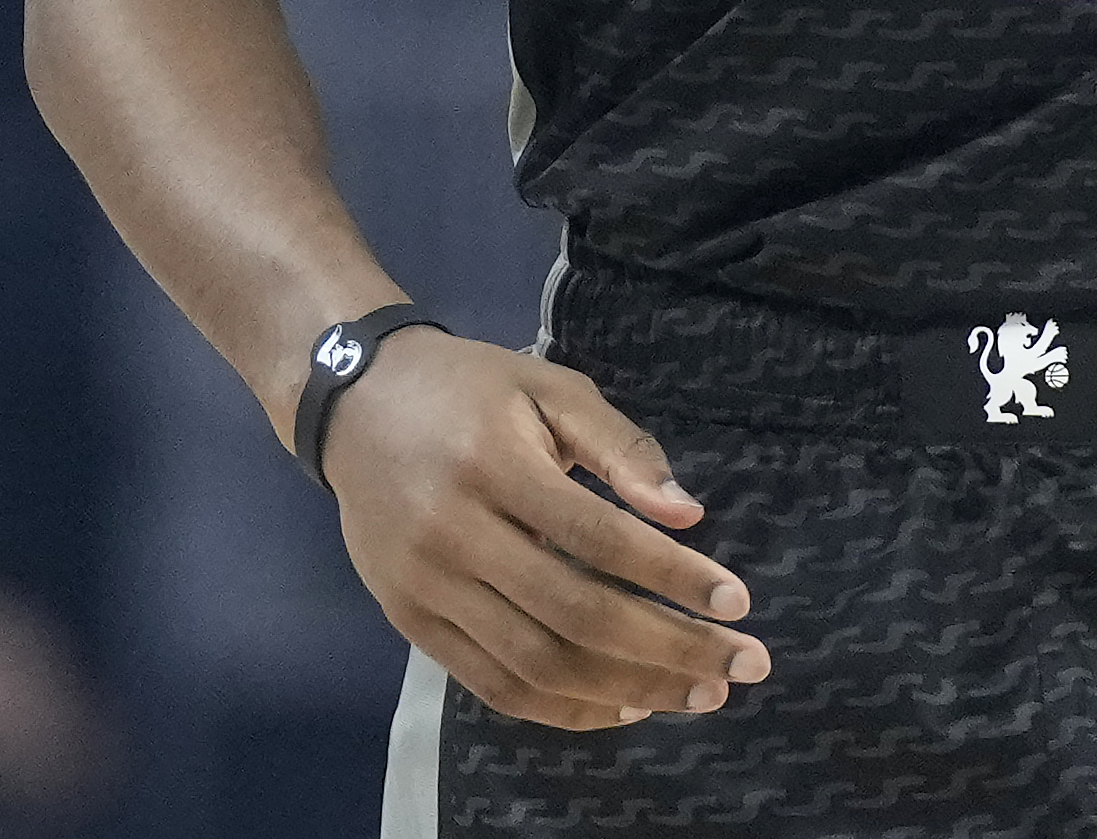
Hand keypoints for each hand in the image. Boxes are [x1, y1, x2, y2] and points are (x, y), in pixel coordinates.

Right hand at [313, 328, 772, 729]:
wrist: (354, 405)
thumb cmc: (469, 389)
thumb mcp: (550, 388)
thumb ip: (620, 447)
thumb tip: (688, 516)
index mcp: (493, 465)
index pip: (597, 538)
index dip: (671, 575)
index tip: (737, 600)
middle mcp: (454, 535)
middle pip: (574, 614)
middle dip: (669, 647)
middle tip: (741, 665)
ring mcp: (426, 588)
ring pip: (536, 663)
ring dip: (627, 689)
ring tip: (696, 694)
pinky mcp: (410, 623)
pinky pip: (493, 686)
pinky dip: (564, 707)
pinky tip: (623, 705)